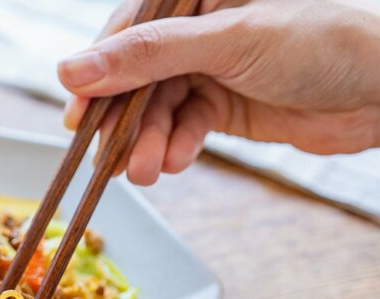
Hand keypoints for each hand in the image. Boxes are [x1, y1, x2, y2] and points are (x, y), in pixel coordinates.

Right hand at [58, 0, 379, 184]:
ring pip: (156, 108)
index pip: (127, 30)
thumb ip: (148, 56)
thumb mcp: (228, 42)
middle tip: (106, 160)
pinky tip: (175, 162)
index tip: (76, 114)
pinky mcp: (221, 104)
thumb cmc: (321, 44)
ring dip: (146, 143)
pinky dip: (175, 147)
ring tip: (144, 173)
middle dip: (123, 122)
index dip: (97, 74)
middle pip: (136, 77)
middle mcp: (196, 30)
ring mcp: (208, 68)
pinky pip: (182, 127)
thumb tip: (73, 70)